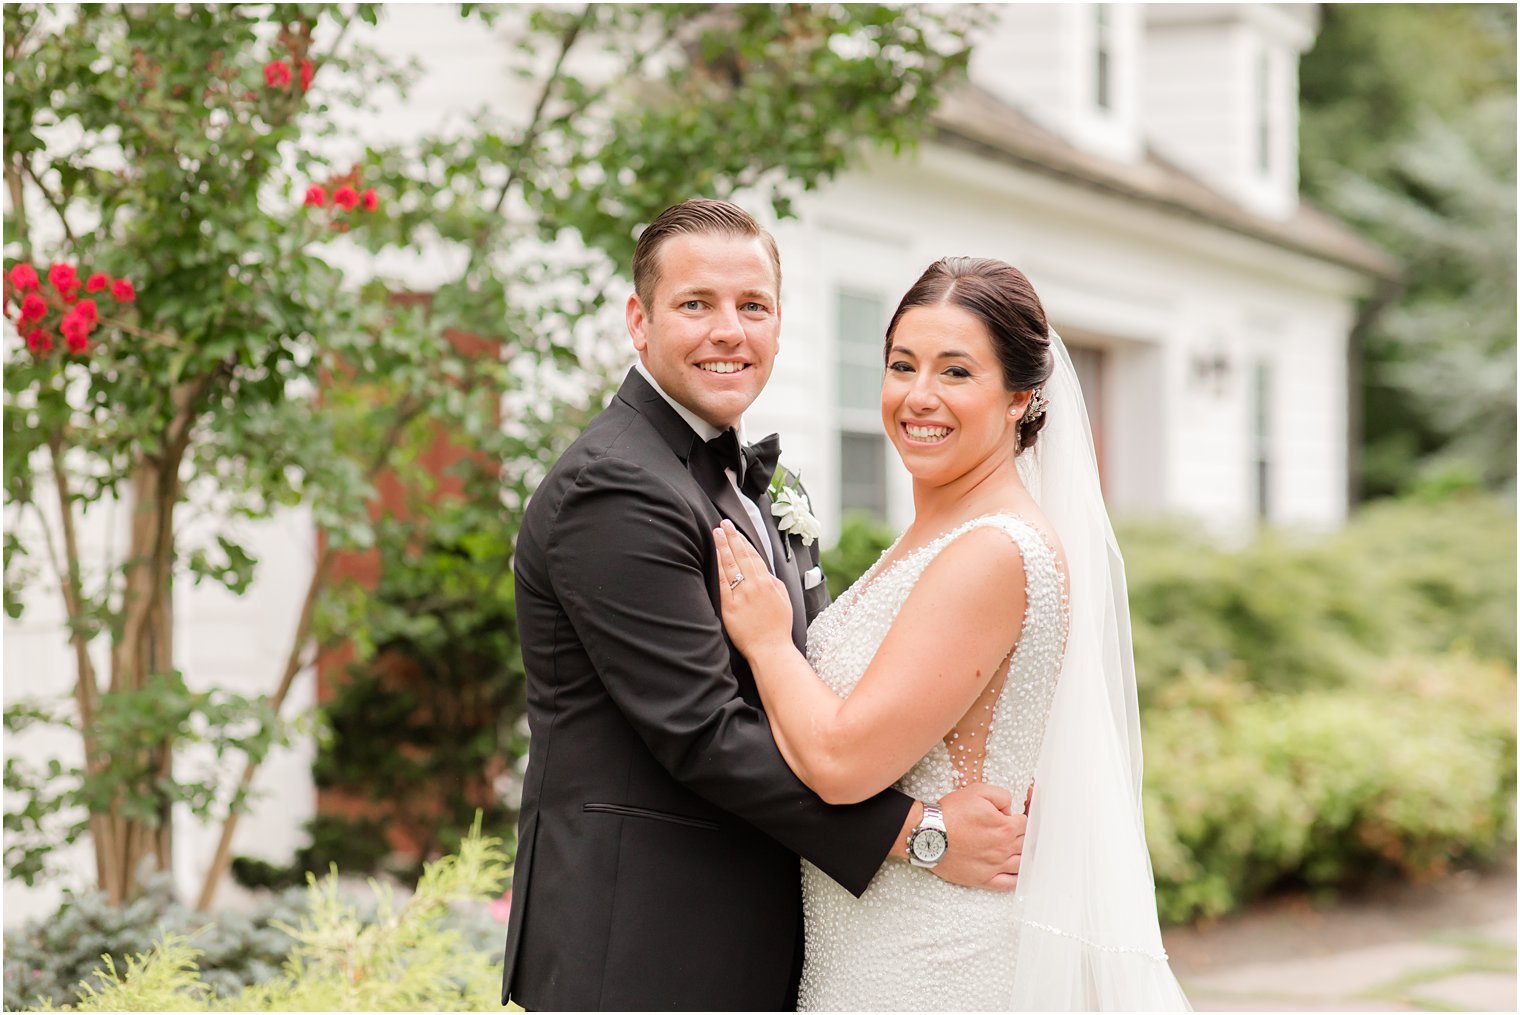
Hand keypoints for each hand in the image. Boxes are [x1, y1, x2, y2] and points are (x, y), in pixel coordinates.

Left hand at [713, 520, 793, 658]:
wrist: (770, 648)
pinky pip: (723, 582)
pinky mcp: (730, 606)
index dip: (744, 541)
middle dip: (732, 537)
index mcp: (768, 582)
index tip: (736, 530)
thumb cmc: (778, 626)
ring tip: (716, 533)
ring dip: (723, 547)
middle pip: (741, 556)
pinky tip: (715, 556)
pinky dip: (719, 567)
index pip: (753, 556)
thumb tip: (764, 570)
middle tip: (724, 523)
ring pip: (731, 565)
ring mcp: (742, 595)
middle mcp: (755, 585)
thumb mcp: (783, 599)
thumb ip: (773, 582)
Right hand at [933, 783, 1026, 891]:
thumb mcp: (978, 791)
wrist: (928, 833)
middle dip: (1021, 835)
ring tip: (1016, 850)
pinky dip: (1016, 879)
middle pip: (1025, 843)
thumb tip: (1010, 808)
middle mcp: (1003, 848)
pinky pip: (1008, 884)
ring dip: (1021, 855)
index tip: (1013, 816)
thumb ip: (1002, 796)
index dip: (1020, 817)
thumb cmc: (950, 813)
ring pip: (1021, 864)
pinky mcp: (983, 879)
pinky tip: (1015, 873)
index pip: (1026, 823)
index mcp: (1005, 827)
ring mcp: (995, 866)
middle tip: (1013, 831)